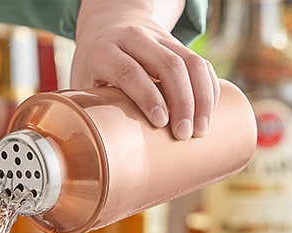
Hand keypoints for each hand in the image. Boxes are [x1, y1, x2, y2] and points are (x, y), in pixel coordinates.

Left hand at [71, 0, 219, 139]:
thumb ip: (92, 109)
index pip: (130, 71)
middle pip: (167, 65)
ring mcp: (160, 39)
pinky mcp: (178, 44)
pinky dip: (208, 88)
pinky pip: (201, 63)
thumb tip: (101, 151)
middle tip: (184, 134)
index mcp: (105, 50)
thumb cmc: (93, 66)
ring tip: (201, 130)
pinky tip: (208, 113)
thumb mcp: (83, 82)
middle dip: (181, 102)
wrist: (108, 23)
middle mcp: (134, 39)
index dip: (147, 97)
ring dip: (201, 97)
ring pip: (190, 62)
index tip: (161, 123)